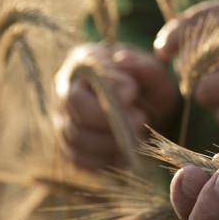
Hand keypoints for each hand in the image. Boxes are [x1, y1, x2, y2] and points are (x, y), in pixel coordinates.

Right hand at [54, 43, 178, 169]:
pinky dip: (104, 160)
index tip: (134, 93)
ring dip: (111, 142)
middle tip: (139, 120)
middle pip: (73, 107)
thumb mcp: (154, 73)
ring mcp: (63, 118)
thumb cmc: (148, 87)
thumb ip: (142, 65)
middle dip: (110, 119)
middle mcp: (65, 89)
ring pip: (75, 136)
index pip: (83, 73)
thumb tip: (122, 59)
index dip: (108, 89)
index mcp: (83, 62)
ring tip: (138, 138)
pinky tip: (124, 153)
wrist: (148, 110)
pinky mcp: (69, 145)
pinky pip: (78, 158)